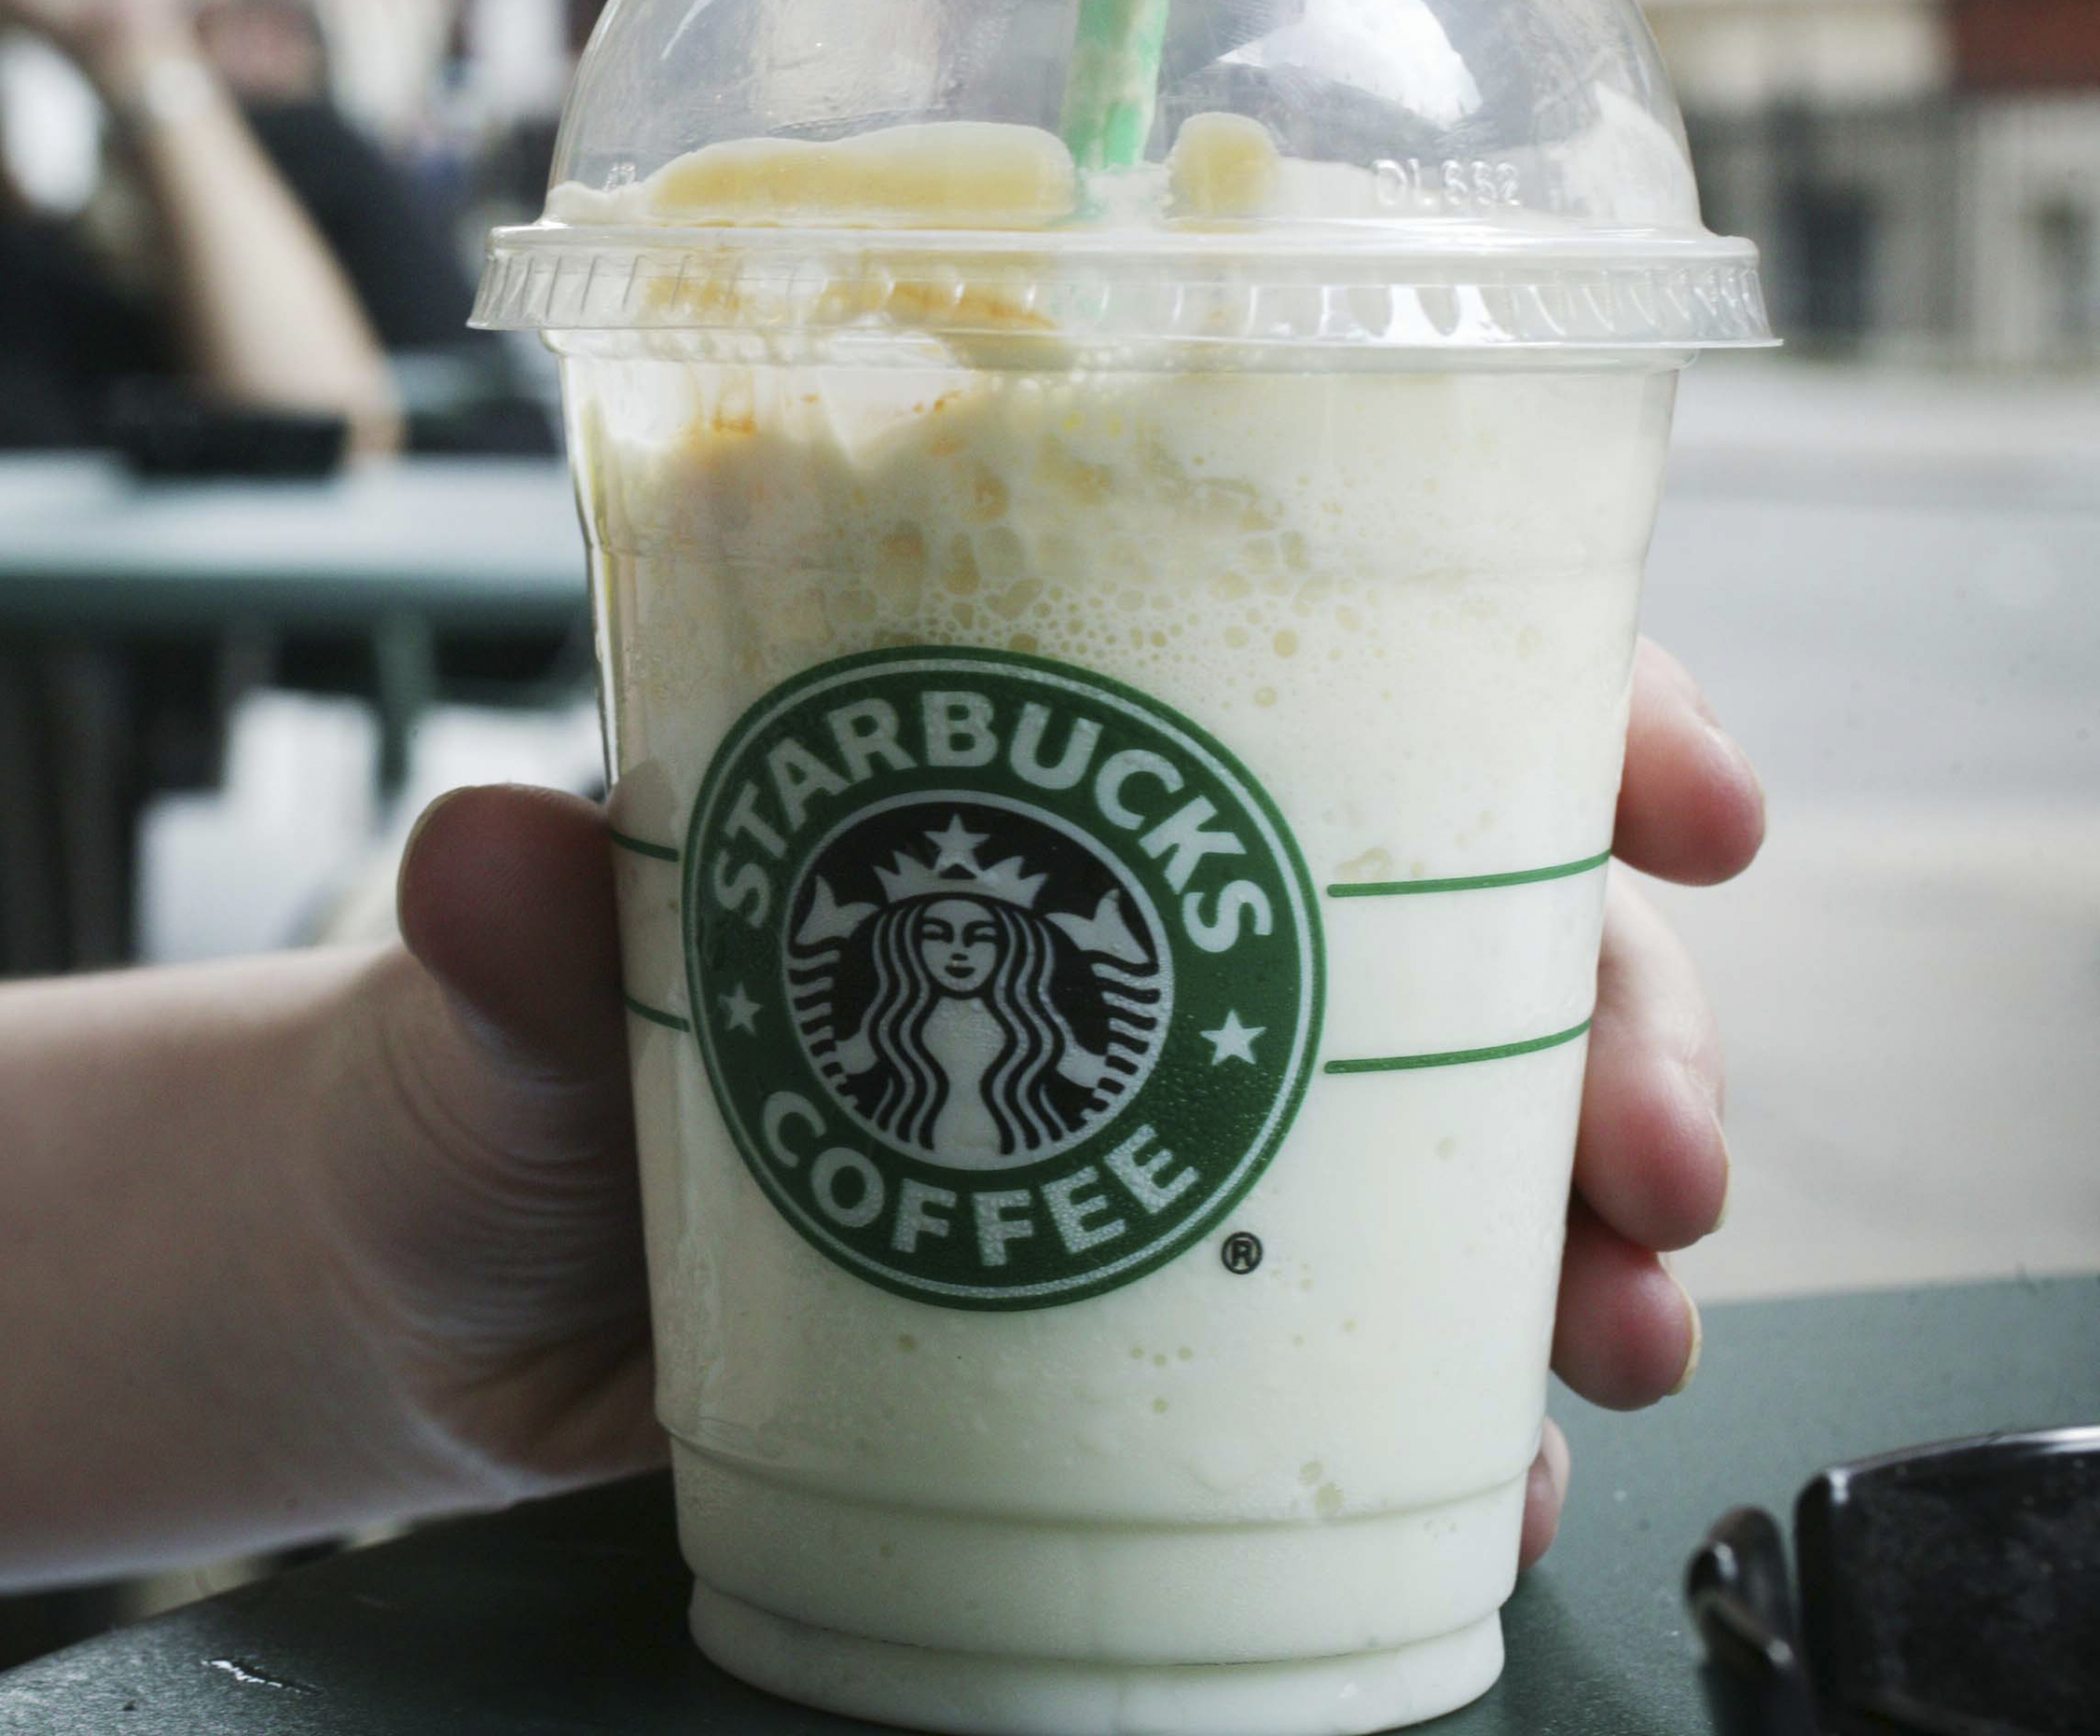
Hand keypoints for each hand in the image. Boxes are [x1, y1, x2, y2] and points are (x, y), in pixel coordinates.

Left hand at [343, 635, 1765, 1564]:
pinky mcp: (1142, 1309)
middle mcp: (1141, 920)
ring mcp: (1163, 1120)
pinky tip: (1502, 1474)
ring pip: (1469, 1129)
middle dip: (1620, 1017)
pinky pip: (1363, 1349)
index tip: (1686, 800)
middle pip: (1470, 908)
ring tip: (1622, 1332)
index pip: (1341, 658)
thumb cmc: (494, 1077)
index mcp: (1030, 752)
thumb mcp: (503, 993)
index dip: (1558, 703)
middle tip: (1654, 1158)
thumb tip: (489, 861)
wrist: (447, 1314)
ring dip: (1594, 1226)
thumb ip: (518, 941)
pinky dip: (1465, 1406)